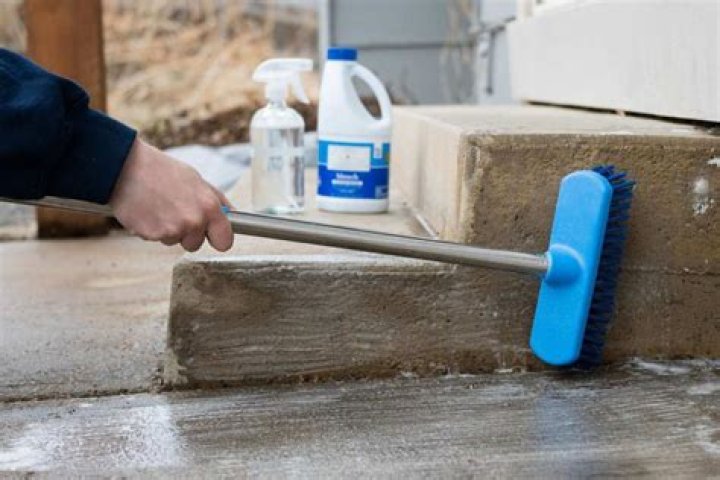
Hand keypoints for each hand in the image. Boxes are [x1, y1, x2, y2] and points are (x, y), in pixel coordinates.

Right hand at [110, 138, 233, 251]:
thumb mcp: (196, 180)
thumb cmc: (161, 170)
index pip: (225, 242)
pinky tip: (146, 210)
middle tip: (174, 210)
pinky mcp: (152, 235)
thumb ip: (216, 200)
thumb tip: (232, 214)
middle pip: (195, 244)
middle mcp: (194, 221)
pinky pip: (155, 239)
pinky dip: (151, 228)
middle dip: (187, 233)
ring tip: (158, 206)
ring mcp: (172, 230)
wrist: (124, 166)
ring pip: (174, 241)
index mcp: (209, 207)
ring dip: (167, 230)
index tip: (211, 234)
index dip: (217, 238)